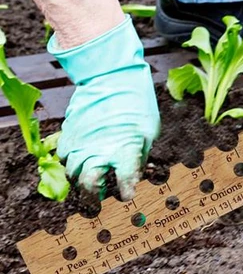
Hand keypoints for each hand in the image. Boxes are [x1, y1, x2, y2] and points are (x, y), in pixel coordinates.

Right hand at [49, 17, 159, 199]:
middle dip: (93, 196)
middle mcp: (98, 149)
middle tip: (99, 199)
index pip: (124, 180)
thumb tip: (133, 172)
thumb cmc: (136, 100)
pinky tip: (81, 157)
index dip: (126, 190)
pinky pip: (63, 156)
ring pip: (72, 172)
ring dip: (81, 179)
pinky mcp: (68, 133)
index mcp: (124, 148)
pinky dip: (70, 161)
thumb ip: (140, 154)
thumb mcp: (149, 128)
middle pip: (89, 184)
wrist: (110, 74)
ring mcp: (80, 142)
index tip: (128, 194)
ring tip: (91, 178)